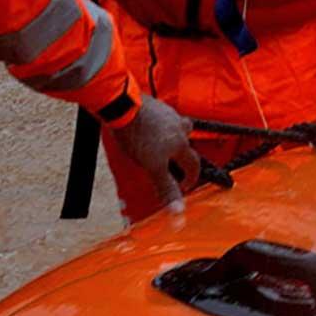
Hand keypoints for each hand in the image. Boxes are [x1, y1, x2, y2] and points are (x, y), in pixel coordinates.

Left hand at [108, 95, 202, 212]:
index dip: (191, 177)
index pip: (193, 163)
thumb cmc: (137, 135)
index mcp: (181, 144)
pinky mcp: (154, 106)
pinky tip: (145, 128)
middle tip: (171, 161)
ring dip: (170, 135)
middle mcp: (179, 127)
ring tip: (157, 142)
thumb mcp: (151, 166)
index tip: (184, 185)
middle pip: (187, 141)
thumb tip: (178, 210)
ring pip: (175, 127)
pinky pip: (161, 118)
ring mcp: (167, 114)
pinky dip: (156, 124)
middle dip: (181, 153)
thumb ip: (165, 186)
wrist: (123, 107)